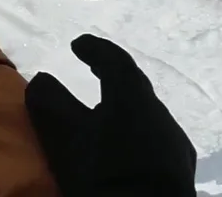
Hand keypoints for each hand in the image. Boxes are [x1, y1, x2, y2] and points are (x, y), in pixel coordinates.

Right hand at [25, 35, 195, 195]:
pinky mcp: (179, 171)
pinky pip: (154, 139)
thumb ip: (49, 102)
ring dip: (123, 109)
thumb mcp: (64, 138)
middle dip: (110, 77)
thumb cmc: (104, 175)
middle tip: (92, 72)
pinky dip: (134, 133)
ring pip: (146, 114)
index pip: (115, 60)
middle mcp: (160, 114)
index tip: (77, 45)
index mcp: (133, 98)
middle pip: (134, 86)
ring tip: (101, 116)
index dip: (94, 49)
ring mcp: (174, 144)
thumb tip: (42, 79)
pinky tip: (122, 150)